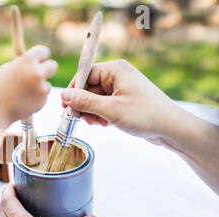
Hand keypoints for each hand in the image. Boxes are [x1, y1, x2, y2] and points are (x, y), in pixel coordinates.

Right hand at [0, 45, 57, 125]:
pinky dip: (36, 98)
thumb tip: (33, 61)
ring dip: (39, 86)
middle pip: (53, 65)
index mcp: (26, 61)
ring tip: (22, 92)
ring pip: (47, 83)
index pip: (43, 51)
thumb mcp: (7, 69)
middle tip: (40, 73)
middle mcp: (37, 73)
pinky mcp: (43, 101)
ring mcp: (41, 88)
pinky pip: (43, 96)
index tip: (40, 59)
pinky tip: (23, 101)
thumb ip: (22, 64)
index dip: (41, 56)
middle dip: (47, 69)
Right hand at [61, 59, 181, 144]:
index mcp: (115, 70)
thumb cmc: (145, 115)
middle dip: (82, 104)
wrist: (171, 128)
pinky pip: (103, 104)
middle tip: (80, 119)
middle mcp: (117, 76)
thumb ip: (85, 102)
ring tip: (96, 123)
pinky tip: (104, 124)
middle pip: (88, 86)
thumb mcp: (111, 109)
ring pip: (95, 97)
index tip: (65, 105)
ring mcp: (121, 88)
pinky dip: (100, 114)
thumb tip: (64, 95)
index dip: (74, 90)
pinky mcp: (124, 99)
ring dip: (91, 111)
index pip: (85, 74)